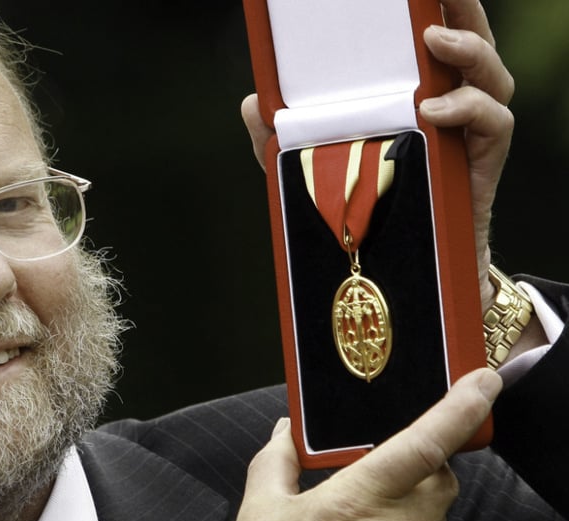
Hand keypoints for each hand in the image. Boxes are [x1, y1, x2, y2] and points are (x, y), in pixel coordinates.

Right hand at [210, 368, 501, 520]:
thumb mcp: (259, 513)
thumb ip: (277, 460)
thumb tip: (285, 433)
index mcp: (353, 504)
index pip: (424, 444)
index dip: (461, 408)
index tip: (482, 383)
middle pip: (442, 479)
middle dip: (425, 464)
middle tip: (387, 468)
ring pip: (436, 520)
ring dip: (411, 508)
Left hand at [240, 0, 513, 311]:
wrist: (396, 270)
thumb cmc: (360, 209)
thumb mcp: (311, 170)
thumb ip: (280, 139)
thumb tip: (251, 103)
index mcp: (415, 96)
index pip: (429, 43)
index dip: (433, 11)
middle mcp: (450, 105)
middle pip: (470, 44)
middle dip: (462, 12)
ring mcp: (469, 133)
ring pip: (490, 76)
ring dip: (468, 52)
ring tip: (435, 44)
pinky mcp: (480, 162)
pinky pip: (493, 122)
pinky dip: (468, 110)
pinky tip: (433, 112)